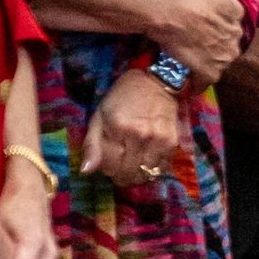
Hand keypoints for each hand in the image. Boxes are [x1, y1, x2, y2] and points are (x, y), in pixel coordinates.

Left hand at [80, 68, 186, 191]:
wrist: (154, 83)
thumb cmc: (121, 99)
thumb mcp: (99, 117)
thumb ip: (91, 145)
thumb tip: (86, 172)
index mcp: (119, 129)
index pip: (112, 168)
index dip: (108, 169)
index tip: (108, 162)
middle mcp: (141, 136)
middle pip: (130, 174)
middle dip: (122, 175)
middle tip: (121, 165)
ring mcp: (159, 139)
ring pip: (147, 174)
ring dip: (138, 174)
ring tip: (134, 163)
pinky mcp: (173, 142)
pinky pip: (162, 167)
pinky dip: (153, 168)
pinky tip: (147, 158)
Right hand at [145, 0, 247, 80]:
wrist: (171, 13)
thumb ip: (226, 0)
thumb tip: (226, 5)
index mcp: (237, 14)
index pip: (233, 24)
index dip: (219, 28)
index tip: (208, 31)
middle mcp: (236, 36)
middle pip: (229, 44)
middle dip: (217, 46)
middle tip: (198, 45)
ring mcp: (225, 56)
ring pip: (220, 63)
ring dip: (208, 63)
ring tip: (191, 61)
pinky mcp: (212, 72)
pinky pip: (205, 81)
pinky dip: (197, 82)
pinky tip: (188, 79)